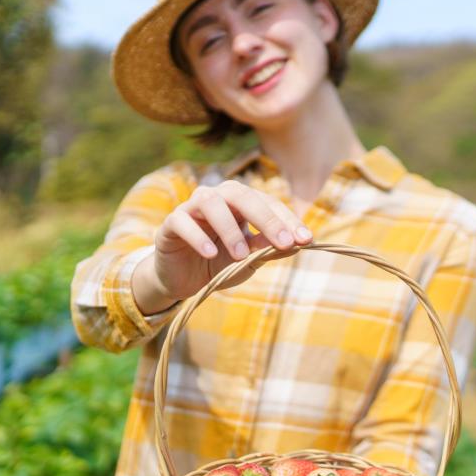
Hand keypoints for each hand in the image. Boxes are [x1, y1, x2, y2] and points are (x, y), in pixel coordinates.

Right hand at [132, 181, 312, 312]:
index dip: (287, 219)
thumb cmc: (219, 262)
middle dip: (266, 218)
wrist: (183, 279)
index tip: (306, 239)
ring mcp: (191, 208)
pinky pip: (182, 222)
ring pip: (210, 202)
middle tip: (284, 242)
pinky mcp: (170, 224)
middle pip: (242, 195)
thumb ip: (270, 248)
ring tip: (240, 255)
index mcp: (240, 201)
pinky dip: (197, 237)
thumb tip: (299, 243)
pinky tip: (210, 253)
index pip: (267, 202)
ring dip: (229, 228)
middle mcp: (217, 197)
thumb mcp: (249, 259)